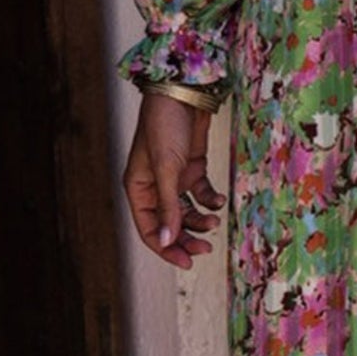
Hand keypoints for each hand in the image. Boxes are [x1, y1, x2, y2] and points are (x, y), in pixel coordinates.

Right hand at [122, 91, 222, 267]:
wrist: (184, 93)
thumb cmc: (166, 127)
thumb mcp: (167, 169)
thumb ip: (169, 206)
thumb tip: (167, 241)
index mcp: (138, 189)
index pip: (149, 229)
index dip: (166, 248)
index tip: (187, 262)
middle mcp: (154, 187)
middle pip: (169, 224)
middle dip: (186, 238)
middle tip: (206, 249)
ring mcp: (173, 178)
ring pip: (186, 211)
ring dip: (200, 220)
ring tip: (214, 221)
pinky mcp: (191, 168)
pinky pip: (200, 193)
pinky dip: (209, 200)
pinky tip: (218, 201)